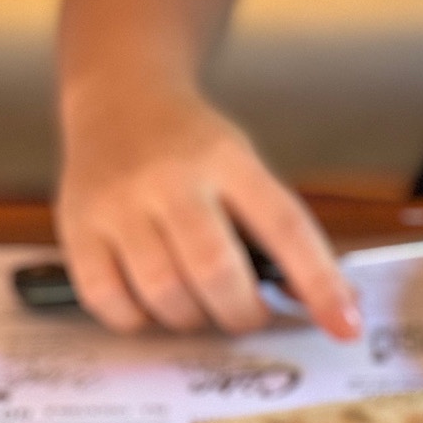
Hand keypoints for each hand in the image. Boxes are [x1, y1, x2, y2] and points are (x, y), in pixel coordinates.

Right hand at [55, 89, 361, 337]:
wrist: (117, 95)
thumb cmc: (195, 150)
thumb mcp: (246, 169)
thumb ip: (284, 236)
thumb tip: (336, 309)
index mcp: (228, 159)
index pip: (284, 227)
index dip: (320, 283)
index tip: (346, 326)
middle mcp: (169, 177)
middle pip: (215, 271)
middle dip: (242, 314)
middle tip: (246, 314)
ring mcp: (117, 202)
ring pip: (163, 294)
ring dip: (193, 320)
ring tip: (199, 306)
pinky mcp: (76, 226)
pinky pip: (109, 302)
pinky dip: (139, 320)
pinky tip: (152, 304)